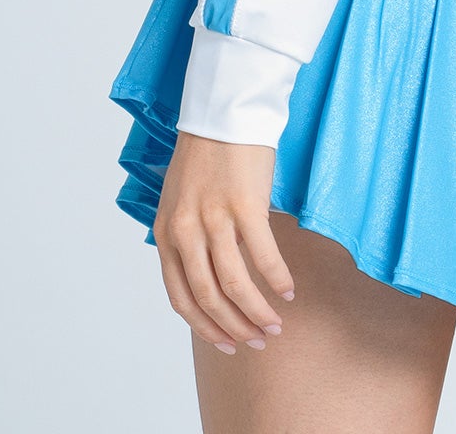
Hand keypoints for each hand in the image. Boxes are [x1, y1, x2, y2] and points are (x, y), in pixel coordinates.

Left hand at [153, 131, 296, 355]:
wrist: (223, 111)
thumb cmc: (206, 153)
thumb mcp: (180, 199)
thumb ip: (187, 237)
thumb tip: (209, 276)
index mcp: (166, 232)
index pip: (181, 297)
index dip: (204, 327)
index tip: (227, 344)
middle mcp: (185, 230)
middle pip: (209, 297)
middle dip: (235, 327)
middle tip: (258, 341)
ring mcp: (214, 218)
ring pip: (235, 284)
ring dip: (258, 311)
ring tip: (275, 324)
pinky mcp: (245, 205)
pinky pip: (263, 254)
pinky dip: (277, 278)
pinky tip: (289, 290)